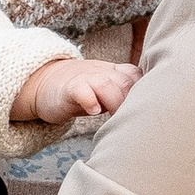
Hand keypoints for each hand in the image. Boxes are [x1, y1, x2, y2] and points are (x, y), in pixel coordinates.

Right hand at [11, 55, 140, 127]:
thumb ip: (125, 94)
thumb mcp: (106, 90)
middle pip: (125, 82)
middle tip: (132, 122)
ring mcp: (85, 78)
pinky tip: (94, 111)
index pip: (137, 76)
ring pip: (107, 85)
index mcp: (114, 72)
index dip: (143, 92)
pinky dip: (90, 100)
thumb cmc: (82, 92)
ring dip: (115, 103)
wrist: (45, 84)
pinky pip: (82, 91)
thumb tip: (150, 113)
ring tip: (115, 119)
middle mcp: (102, 72)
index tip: (145, 110)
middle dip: (132, 102)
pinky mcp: (69, 88)